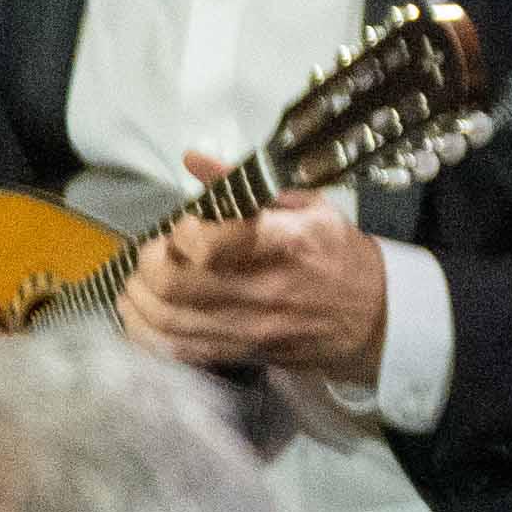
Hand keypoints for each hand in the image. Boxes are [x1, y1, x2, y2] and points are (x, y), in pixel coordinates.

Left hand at [122, 191, 391, 389]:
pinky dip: (147, 334)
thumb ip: (245, 185)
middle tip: (153, 253)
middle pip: (176, 285)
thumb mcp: (306, 205)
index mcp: (284, 243)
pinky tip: (141, 316)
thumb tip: (192, 159)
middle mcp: (264, 289)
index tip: (183, 225)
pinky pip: (179, 351)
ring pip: (169, 320)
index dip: (182, 232)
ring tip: (138, 283)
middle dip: (149, 265)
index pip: (210, 244)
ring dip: (139, 300)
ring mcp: (251, 328)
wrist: (373, 315)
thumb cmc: (337, 251)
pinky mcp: (242, 352)